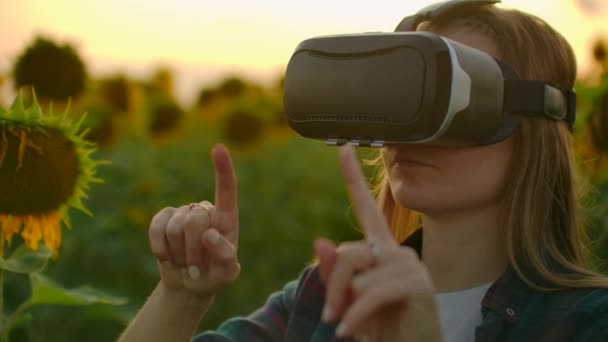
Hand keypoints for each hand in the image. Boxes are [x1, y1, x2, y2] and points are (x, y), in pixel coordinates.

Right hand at [148, 144, 239, 299]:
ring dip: (179, 253)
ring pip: (175, 227)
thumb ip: (226, 257)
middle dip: (193, 250)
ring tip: (186, 263)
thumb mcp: (227, 274)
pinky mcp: (162, 219)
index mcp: (226, 218)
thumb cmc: (213, 276)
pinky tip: (168, 258)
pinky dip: (161, 248)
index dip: (223, 169)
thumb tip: (210, 235)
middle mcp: (204, 210)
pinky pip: (156, 228)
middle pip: (194, 220)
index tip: (219, 148)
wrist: (189, 284)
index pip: (226, 190)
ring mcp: (182, 213)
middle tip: (197, 267)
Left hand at [315, 145, 441, 341]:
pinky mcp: (420, 284)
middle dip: (332, 286)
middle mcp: (396, 251)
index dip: (353, 178)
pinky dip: (356, 314)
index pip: (366, 208)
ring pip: (358, 271)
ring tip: (344, 326)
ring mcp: (411, 265)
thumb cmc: (380, 327)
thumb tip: (320, 241)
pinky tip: (350, 331)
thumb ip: (333, 274)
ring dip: (344, 304)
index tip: (343, 148)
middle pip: (347, 252)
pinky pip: (374, 291)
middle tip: (330, 315)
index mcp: (379, 251)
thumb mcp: (349, 301)